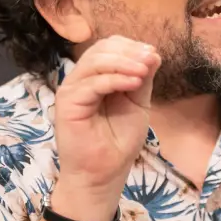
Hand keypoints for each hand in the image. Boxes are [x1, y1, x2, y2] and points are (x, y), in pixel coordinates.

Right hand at [52, 36, 160, 219]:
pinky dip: (115, 79)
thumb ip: (142, 79)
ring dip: (123, 62)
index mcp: (97, 77)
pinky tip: (134, 83)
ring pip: (95, 62)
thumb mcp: (138, 105)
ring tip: (143, 71)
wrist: (103, 174)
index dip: (131, 46)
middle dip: (128, 51)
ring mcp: (71, 89)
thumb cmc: (118, 143)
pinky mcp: (67, 103)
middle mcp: (81, 79)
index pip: (109, 48)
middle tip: (150, 60)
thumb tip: (153, 53)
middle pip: (101, 49)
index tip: (153, 55)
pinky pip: (91, 83)